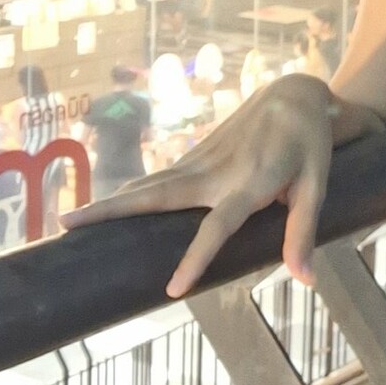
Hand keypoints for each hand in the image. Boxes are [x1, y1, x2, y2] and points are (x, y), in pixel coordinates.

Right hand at [61, 74, 334, 299]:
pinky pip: (159, 178)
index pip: (217, 228)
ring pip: (151, 184)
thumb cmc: (310, 146)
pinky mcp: (197, 154)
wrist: (295, 95)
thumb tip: (305, 280)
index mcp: (248, 183)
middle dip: (114, 210)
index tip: (172, 289)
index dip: (196, 258)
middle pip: (158, 196)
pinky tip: (107, 207)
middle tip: (69, 224)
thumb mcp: (316, 187)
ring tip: (69, 220)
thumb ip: (303, 232)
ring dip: (111, 201)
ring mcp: (202, 160)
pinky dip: (130, 192)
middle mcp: (216, 172)